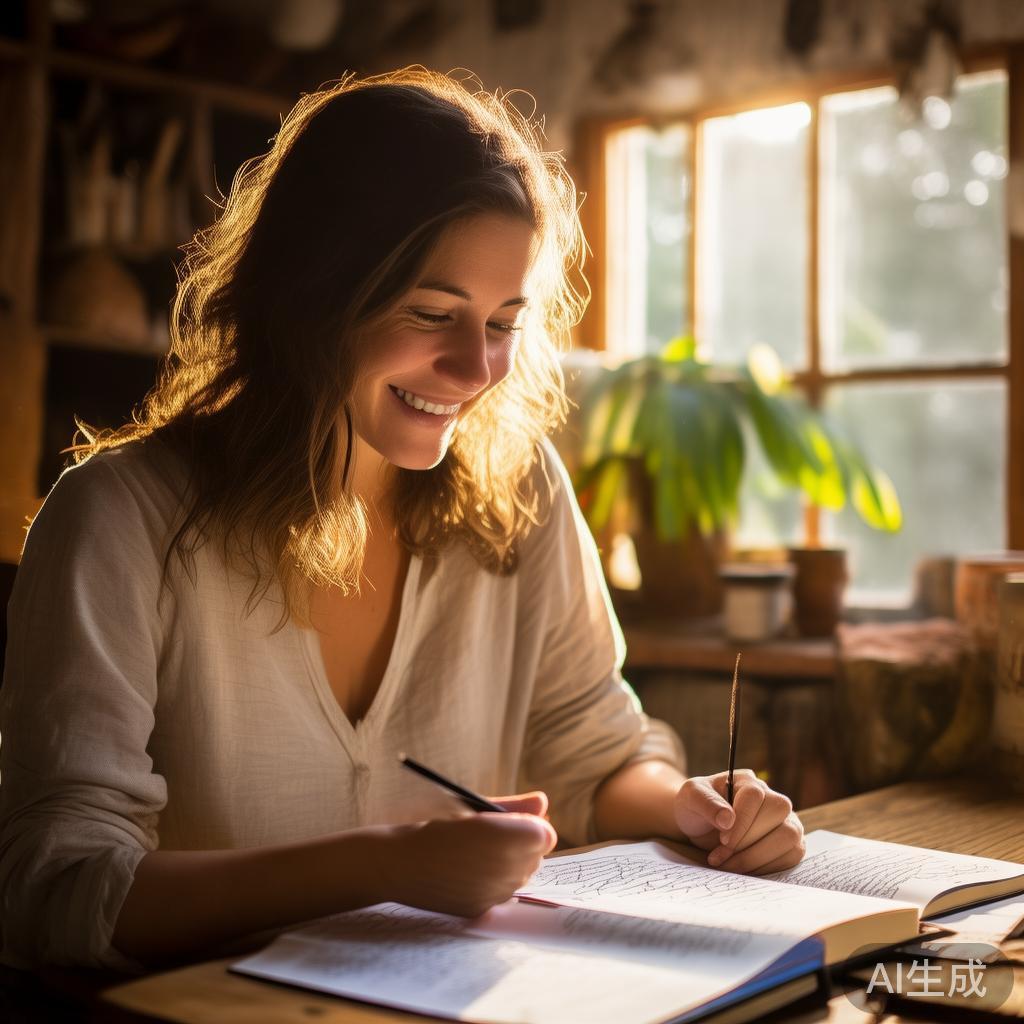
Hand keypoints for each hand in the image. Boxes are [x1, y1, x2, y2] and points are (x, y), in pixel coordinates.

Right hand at [380, 791, 556, 917]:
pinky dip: (495, 883)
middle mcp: (502, 866)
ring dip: (511, 864)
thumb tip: (543, 801)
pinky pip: (504, 894)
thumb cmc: (432, 826)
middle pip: (537, 855)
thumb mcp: (470, 807)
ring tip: (477, 854)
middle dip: (522, 844)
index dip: (531, 826)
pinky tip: (470, 873)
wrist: (397, 863)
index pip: (544, 834)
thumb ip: (512, 806)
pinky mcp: (482, 909)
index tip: (514, 821)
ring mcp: (492, 893)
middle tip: (490, 836)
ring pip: (523, 876)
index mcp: (500, 833)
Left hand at [673, 769, 804, 874]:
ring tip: (730, 866)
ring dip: (758, 857)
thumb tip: (728, 819)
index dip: (742, 821)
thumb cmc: (695, 808)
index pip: (755, 795)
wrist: (699, 827)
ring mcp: (785, 819)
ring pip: (790, 836)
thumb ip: (706, 803)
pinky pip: (792, 855)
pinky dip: (768, 867)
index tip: (723, 841)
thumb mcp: (690, 798)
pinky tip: (744, 870)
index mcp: (747, 781)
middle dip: (747, 842)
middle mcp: (771, 797)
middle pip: (777, 814)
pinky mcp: (790, 843)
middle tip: (721, 857)